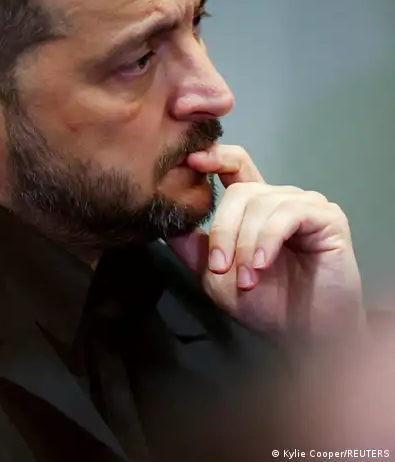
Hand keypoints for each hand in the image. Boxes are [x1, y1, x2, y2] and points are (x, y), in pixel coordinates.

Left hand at [166, 144, 364, 337]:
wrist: (305, 336)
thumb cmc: (264, 305)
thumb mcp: (213, 275)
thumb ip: (191, 246)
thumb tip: (164, 218)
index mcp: (254, 207)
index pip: (234, 165)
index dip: (214, 156)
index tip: (190, 160)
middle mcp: (280, 200)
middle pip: (240, 190)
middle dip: (223, 229)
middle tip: (220, 268)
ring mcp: (306, 206)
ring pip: (260, 203)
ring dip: (245, 243)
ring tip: (245, 278)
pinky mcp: (328, 218)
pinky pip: (288, 214)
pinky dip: (267, 239)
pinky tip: (262, 264)